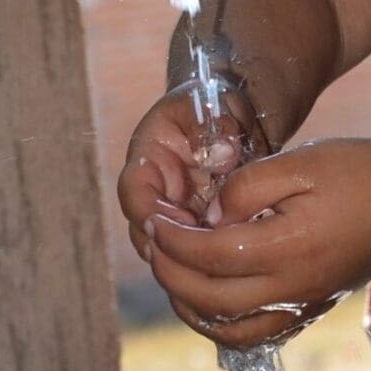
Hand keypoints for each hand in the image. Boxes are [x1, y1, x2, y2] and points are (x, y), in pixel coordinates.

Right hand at [118, 82, 257, 258]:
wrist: (234, 118)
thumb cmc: (216, 104)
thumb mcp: (214, 104)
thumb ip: (215, 125)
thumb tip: (222, 156)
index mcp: (147, 161)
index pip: (133, 193)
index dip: (151, 212)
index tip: (183, 221)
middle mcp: (154, 195)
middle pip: (146, 235)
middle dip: (173, 248)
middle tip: (207, 251)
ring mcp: (174, 216)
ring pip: (171, 253)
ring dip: (193, 261)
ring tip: (224, 262)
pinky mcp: (198, 231)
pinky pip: (196, 258)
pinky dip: (211, 265)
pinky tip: (236, 267)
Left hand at [144, 139, 370, 347]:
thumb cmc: (362, 169)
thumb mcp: (300, 160)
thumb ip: (246, 188)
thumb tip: (209, 218)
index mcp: (289, 248)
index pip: (209, 255)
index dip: (171, 237)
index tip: (153, 214)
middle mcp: (295, 287)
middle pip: (209, 299)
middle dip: (169, 270)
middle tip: (153, 238)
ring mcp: (305, 303)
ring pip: (227, 330)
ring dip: (189, 305)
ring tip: (173, 268)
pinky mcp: (313, 307)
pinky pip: (256, 334)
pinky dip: (221, 323)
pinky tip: (208, 293)